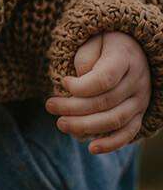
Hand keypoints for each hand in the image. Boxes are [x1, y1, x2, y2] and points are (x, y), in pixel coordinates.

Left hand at [45, 31, 150, 153]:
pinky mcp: (139, 114)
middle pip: (105, 101)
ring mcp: (140, 99)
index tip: (63, 82)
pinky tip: (91, 148)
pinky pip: (128, 133)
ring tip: (60, 124)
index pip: (104, 79)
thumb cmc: (104, 45)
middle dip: (73, 107)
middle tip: (49, 106)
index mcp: (125, 58)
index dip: (81, 86)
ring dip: (85, 126)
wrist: (132, 50)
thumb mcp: (93, 40)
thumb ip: (85, 58)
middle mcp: (137, 80)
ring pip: (114, 120)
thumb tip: (77, 85)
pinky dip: (111, 143)